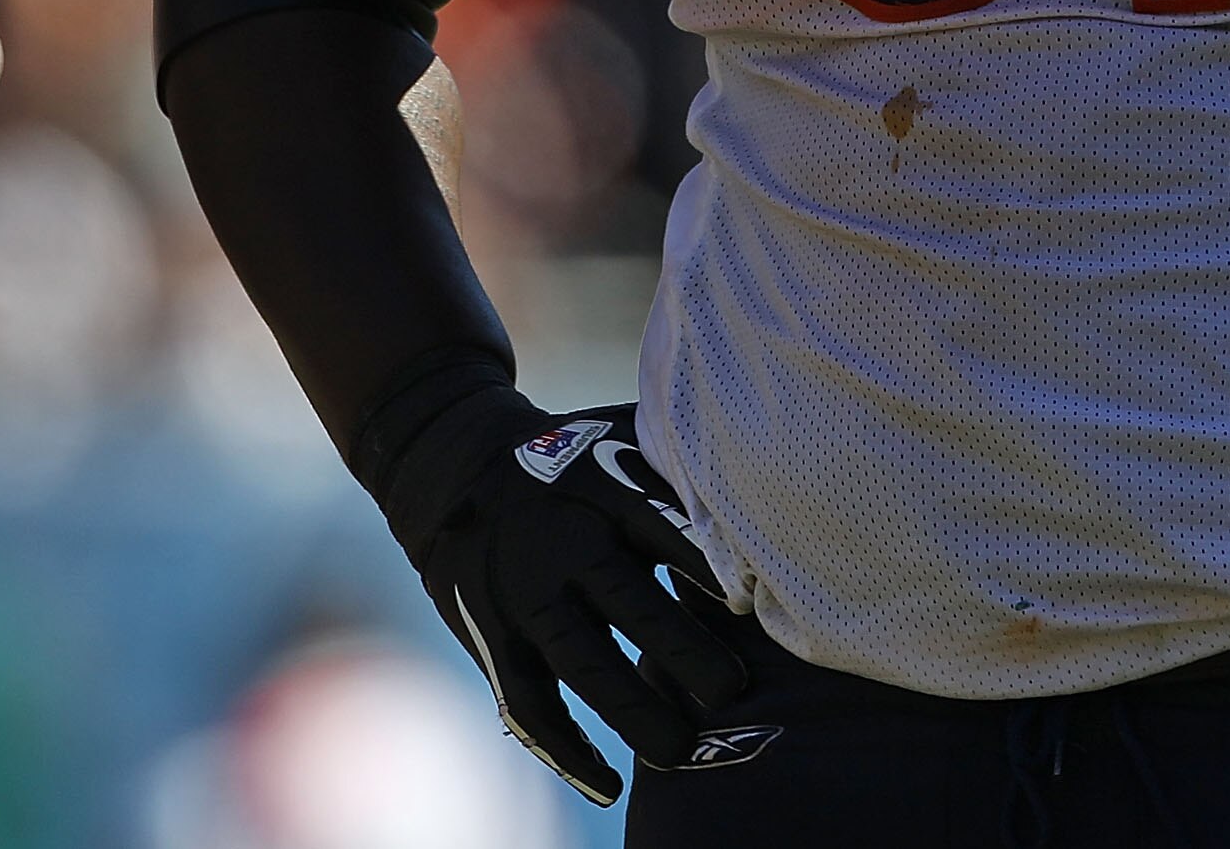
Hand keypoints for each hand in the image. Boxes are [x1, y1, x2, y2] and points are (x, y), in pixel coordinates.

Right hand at [376, 393, 747, 803]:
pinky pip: (528, 706)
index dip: (712, 567)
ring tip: (683, 749)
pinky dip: (566, 751)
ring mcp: (524, 597)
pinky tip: (608, 785)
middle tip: (734, 690)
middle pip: (627, 601)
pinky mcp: (494, 640)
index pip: (666, 527)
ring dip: (633, 712)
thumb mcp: (623, 443)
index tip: (758, 600)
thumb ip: (680, 473)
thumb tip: (770, 504)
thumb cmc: (577, 460)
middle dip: (682, 651)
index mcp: (604, 489)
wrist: (458, 468)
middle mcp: (563, 544)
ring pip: (580, 664)